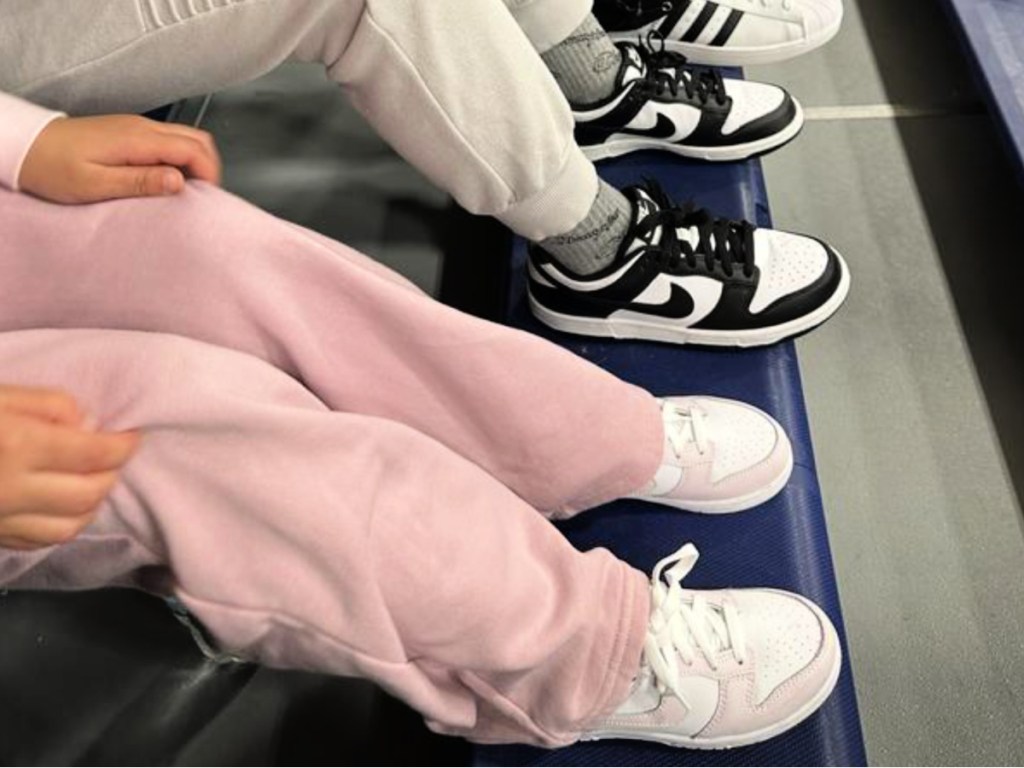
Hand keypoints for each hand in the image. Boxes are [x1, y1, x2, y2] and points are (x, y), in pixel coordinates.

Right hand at [0, 386, 139, 550]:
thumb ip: (46, 406)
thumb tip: (84, 424)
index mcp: (18, 446)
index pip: (95, 454)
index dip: (124, 445)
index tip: (133, 435)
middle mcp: (13, 490)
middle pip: (89, 494)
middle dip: (112, 474)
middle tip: (115, 456)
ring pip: (70, 526)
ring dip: (92, 504)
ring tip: (94, 480)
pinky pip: (39, 541)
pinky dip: (64, 524)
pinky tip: (62, 505)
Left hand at [18, 114, 221, 203]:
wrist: (28, 147)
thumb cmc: (53, 168)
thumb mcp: (95, 184)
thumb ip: (140, 182)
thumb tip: (179, 181)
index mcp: (137, 139)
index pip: (193, 149)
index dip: (209, 174)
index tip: (207, 199)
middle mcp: (142, 128)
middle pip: (197, 139)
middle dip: (209, 167)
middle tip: (202, 197)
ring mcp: (138, 127)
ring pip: (187, 139)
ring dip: (196, 164)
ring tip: (187, 192)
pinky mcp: (131, 133)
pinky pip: (170, 142)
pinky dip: (181, 160)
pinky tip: (169, 181)